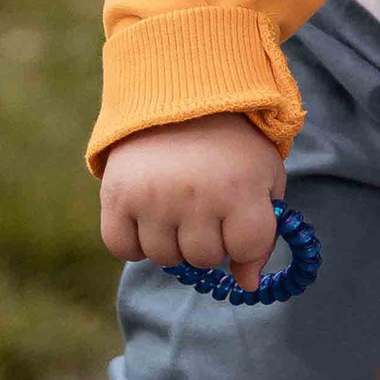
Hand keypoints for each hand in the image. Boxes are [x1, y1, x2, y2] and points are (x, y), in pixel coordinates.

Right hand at [99, 111, 285, 289]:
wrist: (178, 95)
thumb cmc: (230, 145)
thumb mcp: (263, 178)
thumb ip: (262, 234)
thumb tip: (248, 285)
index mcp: (239, 188)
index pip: (246, 249)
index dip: (245, 239)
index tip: (240, 215)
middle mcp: (195, 196)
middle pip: (204, 258)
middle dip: (210, 239)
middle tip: (207, 205)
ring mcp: (153, 197)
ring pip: (165, 258)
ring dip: (173, 240)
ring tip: (178, 204)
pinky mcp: (116, 196)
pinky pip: (124, 249)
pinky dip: (135, 241)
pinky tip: (149, 215)